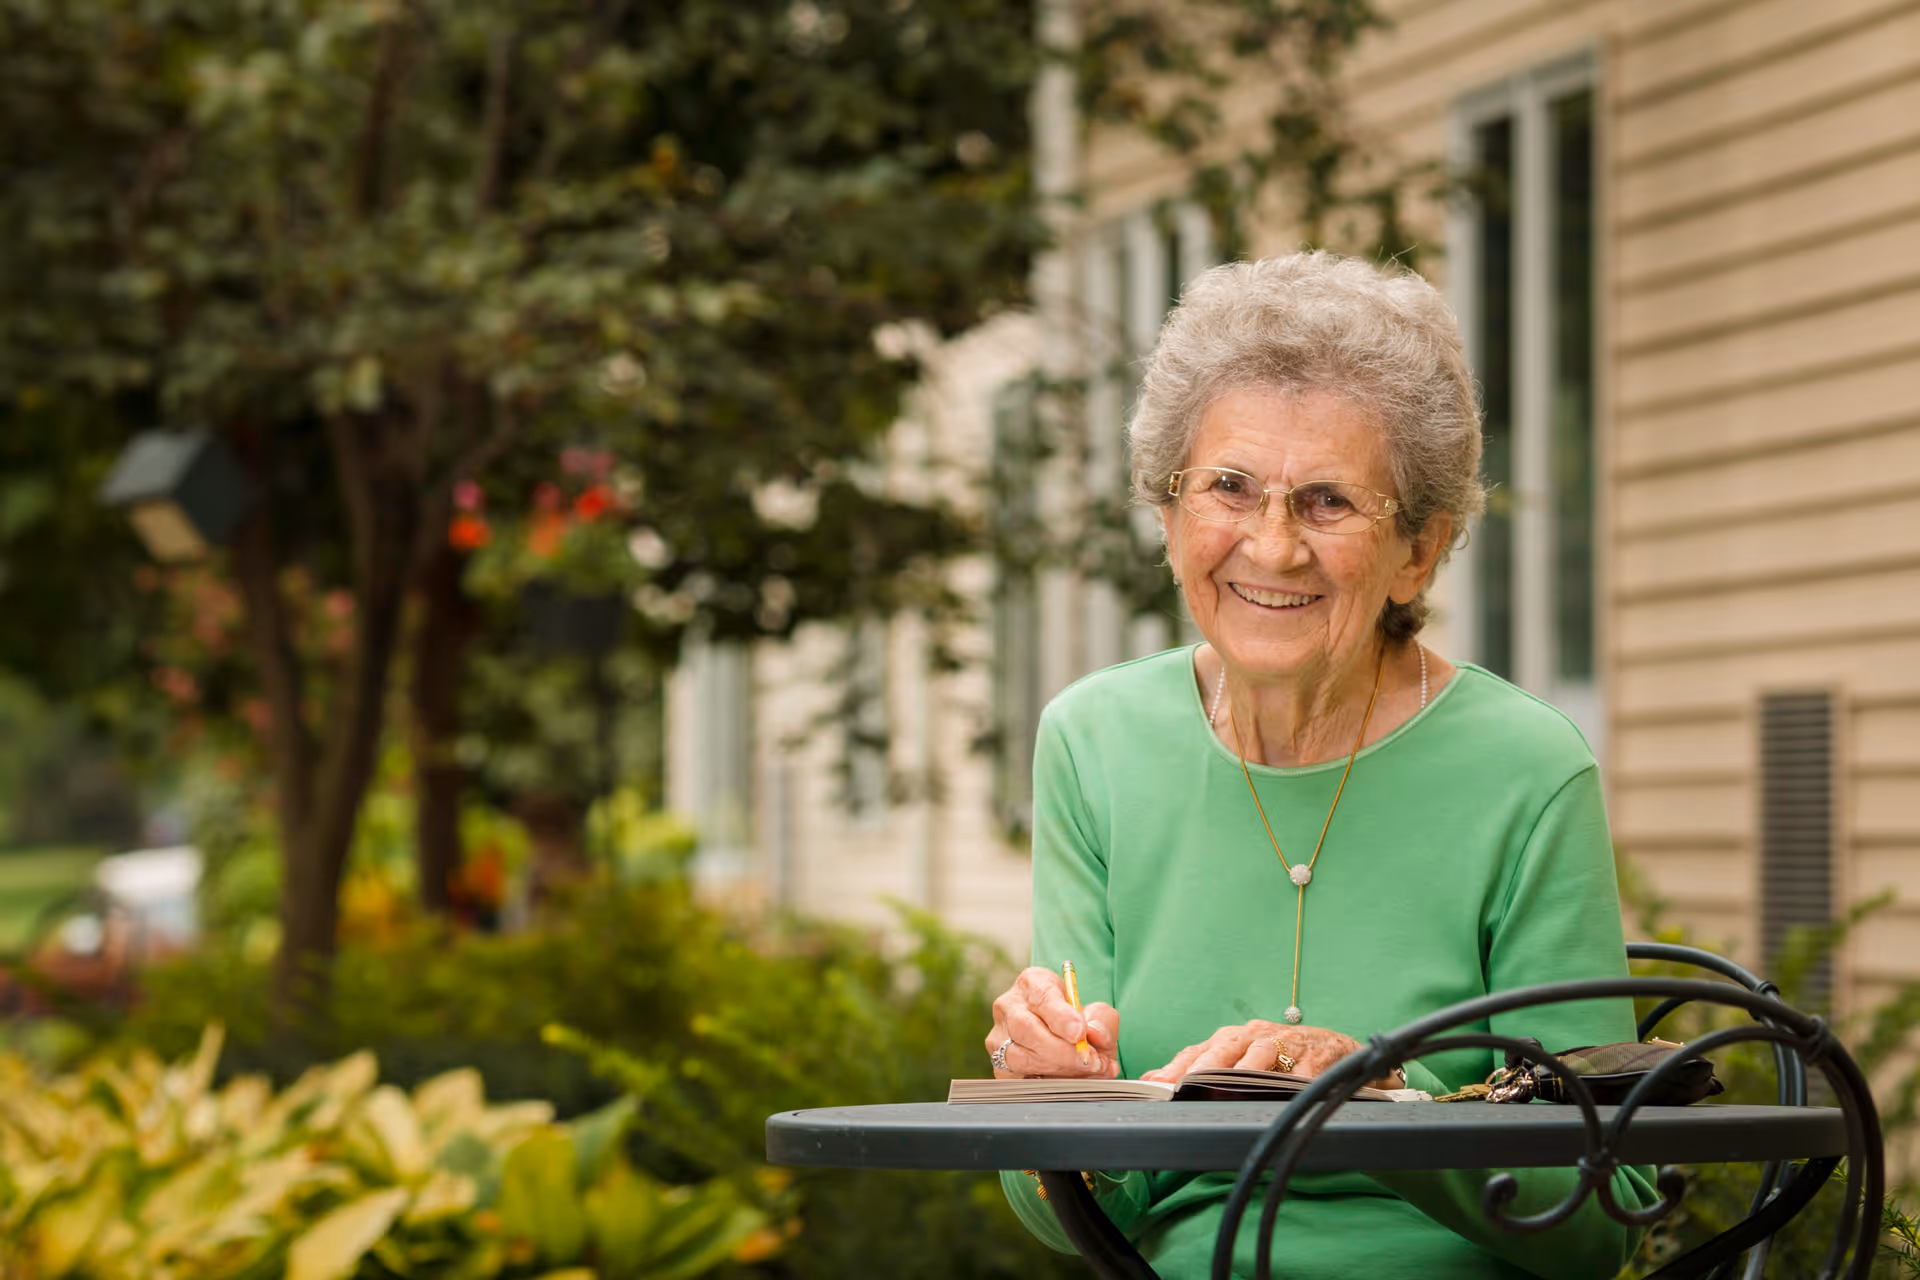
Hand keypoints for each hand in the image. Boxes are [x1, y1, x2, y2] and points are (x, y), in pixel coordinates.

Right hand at [985, 966, 1120, 1078]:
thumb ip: (1102, 1020)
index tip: (1080, 1032)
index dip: (1061, 1016)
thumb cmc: (1079, 1025)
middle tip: (1089, 1061)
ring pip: (1019, 1056)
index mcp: (1033, 983)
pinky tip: (1069, 1083)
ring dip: (1057, 1069)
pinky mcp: (998, 1066)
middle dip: (1061, 1050)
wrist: (1067, 1045)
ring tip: (1087, 1072)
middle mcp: (1009, 1006)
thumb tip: (1094, 1033)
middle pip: (1025, 1028)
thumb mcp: (1097, 1015)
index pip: (1041, 996)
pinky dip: (1046, 1085)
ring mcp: (998, 1037)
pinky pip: (1017, 1079)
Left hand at [1140, 1020, 1402, 1090]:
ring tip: (1232, 1084)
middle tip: (1187, 1083)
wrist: (1337, 1049)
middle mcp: (1256, 1036)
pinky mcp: (1316, 1055)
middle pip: (1226, 1048)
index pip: (1198, 1051)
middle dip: (1204, 1066)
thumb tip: (1152, 1079)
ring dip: (1247, 1069)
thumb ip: (1202, 1066)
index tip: (1158, 1085)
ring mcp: (1286, 1043)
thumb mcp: (1242, 1058)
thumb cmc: (1282, 1056)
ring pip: (1262, 1053)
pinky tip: (1287, 1090)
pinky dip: (1295, 1080)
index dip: (1177, 1067)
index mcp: (1234, 1038)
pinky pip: (1304, 1069)